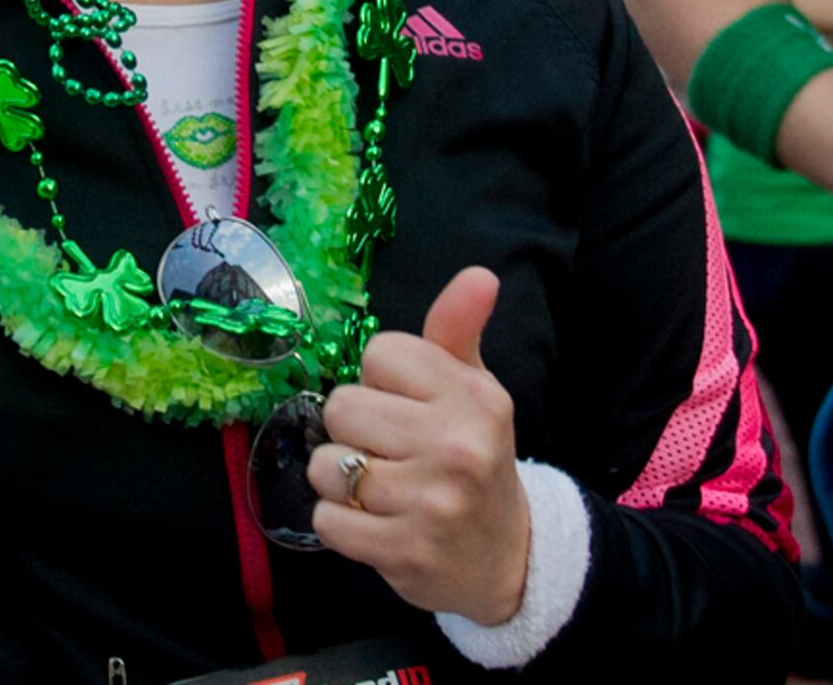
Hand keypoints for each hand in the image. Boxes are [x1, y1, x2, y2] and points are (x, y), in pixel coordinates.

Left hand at [309, 268, 532, 624]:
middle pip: (343, 407)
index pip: (379, 354)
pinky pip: (327, 520)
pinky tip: (374, 523)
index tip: (407, 406)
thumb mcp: (474, 391)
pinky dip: (339, 523)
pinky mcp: (403, 553)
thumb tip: (480, 274)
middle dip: (354, 430)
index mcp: (474, 398)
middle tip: (390, 451)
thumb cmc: (475, 459)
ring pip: (325, 465)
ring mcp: (430, 504)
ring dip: (339, 479)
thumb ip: (458, 330)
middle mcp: (456, 448)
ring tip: (379, 489)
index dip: (381, 379)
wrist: (507, 558)